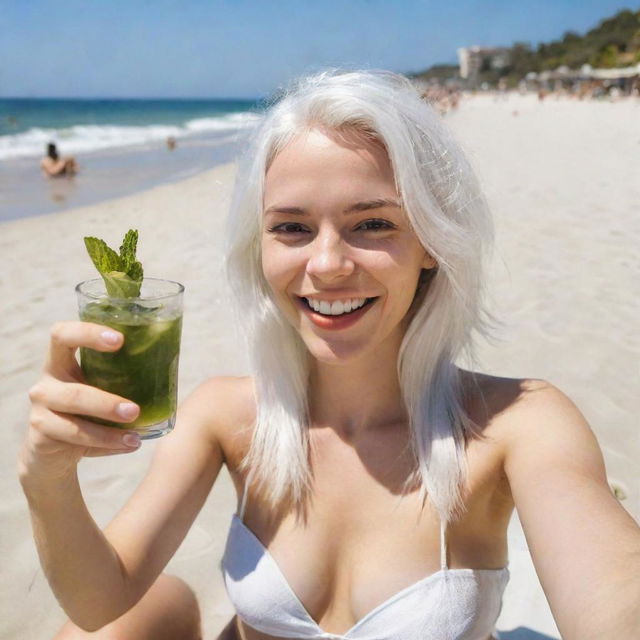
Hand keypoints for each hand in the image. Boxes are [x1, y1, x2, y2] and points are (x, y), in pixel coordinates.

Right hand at [19, 321, 142, 482]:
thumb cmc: (88, 411)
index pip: (62, 335)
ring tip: (136, 434)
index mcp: (61, 362)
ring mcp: (40, 411)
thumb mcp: (100, 389)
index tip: (119, 340)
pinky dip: (107, 443)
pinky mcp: (41, 436)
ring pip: (75, 420)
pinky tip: (131, 444)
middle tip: (135, 410)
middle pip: (73, 391)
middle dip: (106, 402)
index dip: (87, 333)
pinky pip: (76, 439)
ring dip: (107, 429)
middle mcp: (46, 384)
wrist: (54, 453)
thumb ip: (121, 375)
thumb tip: (169, 362)